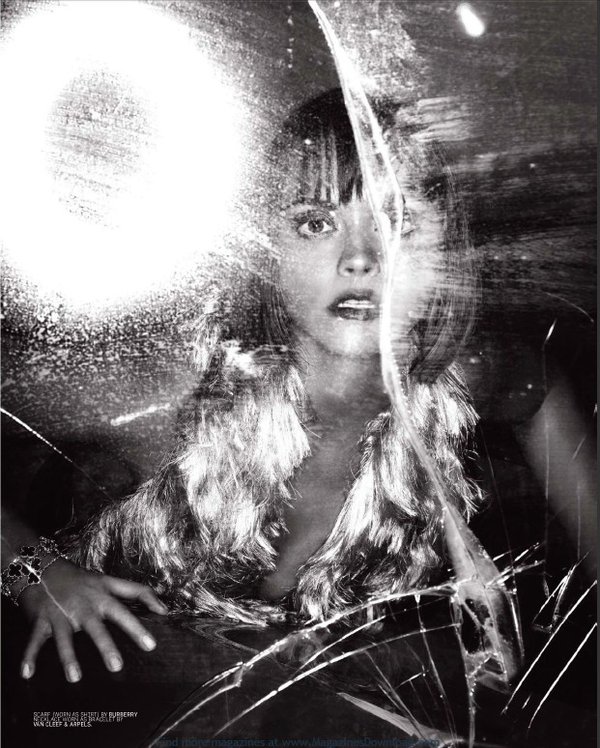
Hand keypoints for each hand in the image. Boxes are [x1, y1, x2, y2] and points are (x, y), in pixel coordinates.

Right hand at [18, 558, 167, 682]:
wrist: (43, 569)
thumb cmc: (81, 579)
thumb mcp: (109, 581)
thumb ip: (138, 592)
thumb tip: (164, 608)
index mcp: (102, 597)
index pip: (124, 611)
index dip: (137, 627)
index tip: (151, 645)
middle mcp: (83, 607)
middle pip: (96, 628)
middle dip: (105, 646)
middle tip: (117, 666)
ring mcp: (61, 615)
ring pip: (65, 638)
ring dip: (69, 657)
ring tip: (75, 677)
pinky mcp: (41, 621)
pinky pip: (35, 641)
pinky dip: (29, 657)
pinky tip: (27, 674)